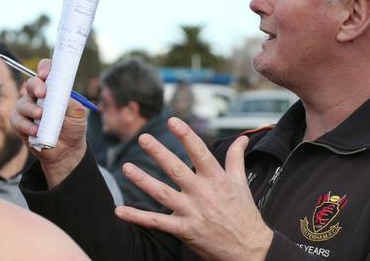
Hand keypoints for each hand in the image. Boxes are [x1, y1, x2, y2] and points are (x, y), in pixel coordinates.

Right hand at [10, 58, 87, 188]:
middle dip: (35, 86)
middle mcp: (38, 96)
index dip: (44, 68)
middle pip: (31, 83)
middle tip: (43, 93)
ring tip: (41, 116)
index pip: (46, 71)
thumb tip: (60, 94)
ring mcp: (28, 109)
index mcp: (53, 88)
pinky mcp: (20, 123)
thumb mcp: (78, 113)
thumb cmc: (73, 127)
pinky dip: (26, 125)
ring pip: (22, 102)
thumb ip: (69, 102)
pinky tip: (36, 131)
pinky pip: (16, 119)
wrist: (68, 150)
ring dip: (31, 109)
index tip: (46, 74)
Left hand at [114, 117, 273, 260]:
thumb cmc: (244, 214)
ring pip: (162, 193)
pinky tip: (120, 211)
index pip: (199, 152)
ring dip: (142, 180)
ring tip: (126, 167)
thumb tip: (242, 138)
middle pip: (176, 169)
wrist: (249, 249)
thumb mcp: (241, 183)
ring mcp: (191, 212)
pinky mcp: (184, 230)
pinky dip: (137, 217)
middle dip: (158, 152)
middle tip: (143, 138)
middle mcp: (202, 193)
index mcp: (216, 179)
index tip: (173, 121)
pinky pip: (156, 222)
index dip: (186, 136)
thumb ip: (236, 158)